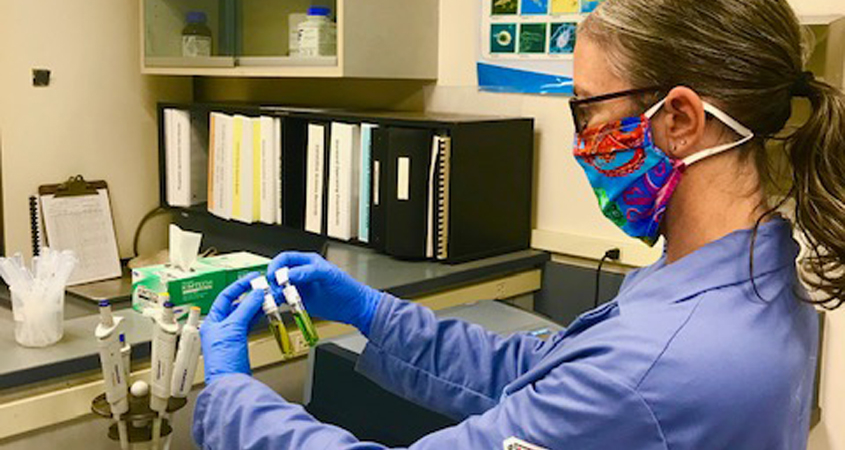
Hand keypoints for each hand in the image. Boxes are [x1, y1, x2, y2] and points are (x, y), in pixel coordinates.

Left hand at [200, 273, 264, 384]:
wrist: (230, 381)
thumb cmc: (223, 360)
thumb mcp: (234, 328)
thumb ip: (246, 308)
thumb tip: (256, 294)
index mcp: (211, 321)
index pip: (225, 296)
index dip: (238, 286)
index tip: (252, 278)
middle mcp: (219, 327)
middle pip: (235, 304)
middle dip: (249, 295)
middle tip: (262, 287)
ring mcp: (230, 335)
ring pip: (244, 314)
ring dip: (255, 305)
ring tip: (266, 298)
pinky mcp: (239, 342)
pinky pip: (249, 323)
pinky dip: (257, 316)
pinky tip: (264, 311)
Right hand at [267, 252, 382, 334]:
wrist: (354, 307)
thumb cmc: (346, 287)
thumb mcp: (328, 275)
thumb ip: (310, 272)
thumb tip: (290, 274)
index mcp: (308, 262)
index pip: (285, 258)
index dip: (276, 265)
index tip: (274, 275)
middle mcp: (301, 274)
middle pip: (279, 273)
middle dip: (273, 280)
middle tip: (273, 288)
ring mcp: (300, 288)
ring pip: (279, 287)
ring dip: (274, 292)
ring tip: (276, 297)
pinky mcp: (300, 301)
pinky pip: (284, 300)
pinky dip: (278, 302)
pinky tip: (279, 304)